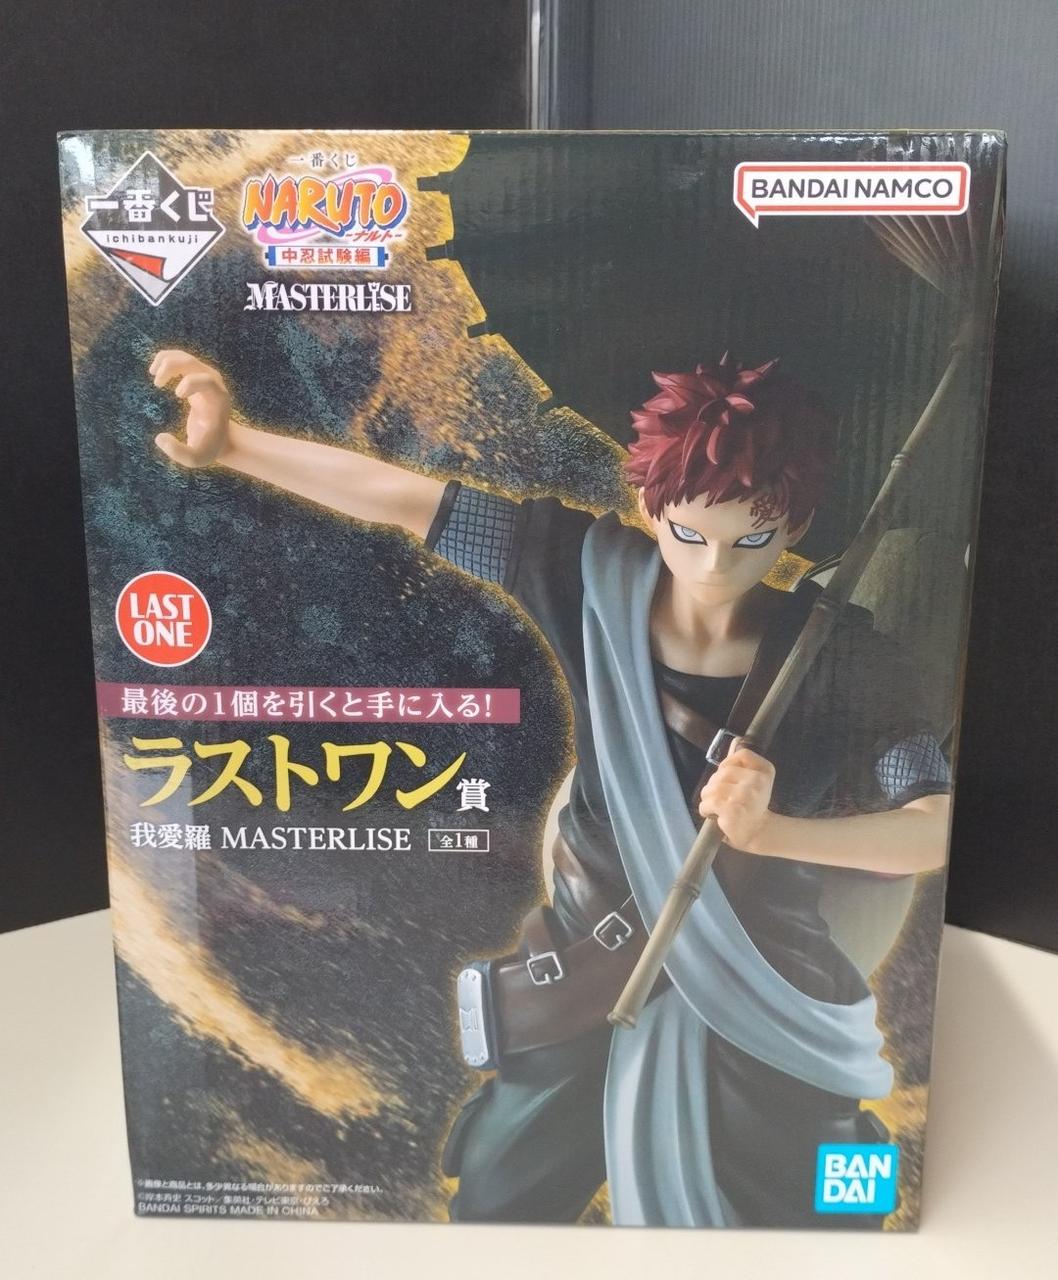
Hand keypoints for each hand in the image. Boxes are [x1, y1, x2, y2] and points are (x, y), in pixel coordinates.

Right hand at [149, 350, 232, 467]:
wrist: (221, 438)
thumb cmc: (208, 447)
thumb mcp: (195, 458)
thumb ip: (178, 452)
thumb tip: (159, 438)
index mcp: (218, 400)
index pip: (207, 380)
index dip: (191, 382)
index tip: (177, 395)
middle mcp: (214, 384)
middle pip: (193, 363)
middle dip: (172, 367)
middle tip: (157, 383)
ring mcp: (205, 378)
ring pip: (185, 357)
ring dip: (166, 361)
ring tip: (154, 375)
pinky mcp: (196, 377)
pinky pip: (181, 359)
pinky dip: (166, 360)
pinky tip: (156, 372)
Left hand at [698, 744, 776, 852]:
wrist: (758, 834)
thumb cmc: (753, 807)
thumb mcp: (754, 782)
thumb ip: (742, 763)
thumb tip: (735, 740)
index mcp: (765, 772)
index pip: (742, 754)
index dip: (728, 765)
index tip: (729, 779)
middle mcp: (757, 781)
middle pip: (722, 772)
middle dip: (714, 785)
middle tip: (721, 798)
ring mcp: (744, 795)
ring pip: (712, 787)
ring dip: (708, 798)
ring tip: (716, 807)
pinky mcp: (731, 809)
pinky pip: (708, 802)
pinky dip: (705, 809)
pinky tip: (713, 814)